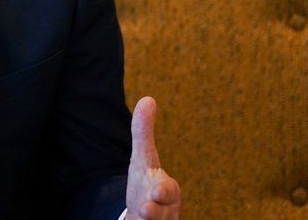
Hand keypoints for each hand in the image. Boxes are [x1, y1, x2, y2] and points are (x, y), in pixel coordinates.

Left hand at [125, 97, 180, 219]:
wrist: (147, 213)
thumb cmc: (147, 183)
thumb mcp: (143, 157)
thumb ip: (143, 132)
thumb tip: (148, 98)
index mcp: (165, 190)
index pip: (168, 190)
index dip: (163, 191)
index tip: (156, 190)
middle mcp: (163, 211)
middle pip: (162, 213)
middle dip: (155, 212)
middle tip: (145, 209)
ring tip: (139, 216)